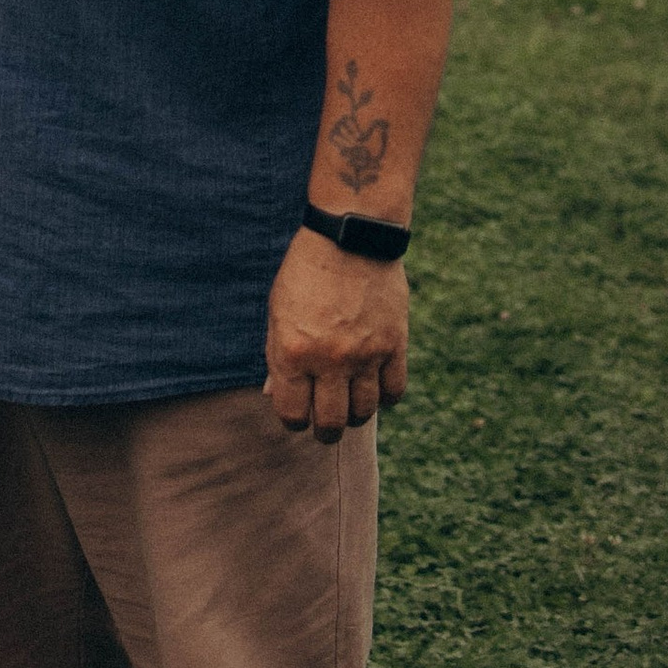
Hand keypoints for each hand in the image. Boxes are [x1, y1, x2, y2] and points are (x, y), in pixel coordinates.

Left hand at [264, 232, 409, 441]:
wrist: (350, 236)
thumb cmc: (306, 273)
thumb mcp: (278, 311)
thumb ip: (276, 356)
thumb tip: (272, 395)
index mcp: (293, 351)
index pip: (293, 414)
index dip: (294, 422)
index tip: (298, 416)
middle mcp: (329, 359)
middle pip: (331, 424)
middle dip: (325, 432)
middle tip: (326, 426)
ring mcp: (365, 354)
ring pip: (364, 413)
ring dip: (355, 416)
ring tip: (350, 405)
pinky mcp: (394, 345)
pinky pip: (394, 391)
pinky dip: (385, 398)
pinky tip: (375, 388)